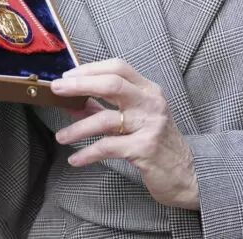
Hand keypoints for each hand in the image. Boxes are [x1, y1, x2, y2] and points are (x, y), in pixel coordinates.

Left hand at [51, 59, 199, 209]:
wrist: (185, 174)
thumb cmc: (156, 144)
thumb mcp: (132, 121)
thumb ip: (103, 109)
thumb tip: (70, 102)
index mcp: (149, 90)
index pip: (118, 68)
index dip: (90, 69)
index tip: (68, 76)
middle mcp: (151, 103)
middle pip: (112, 85)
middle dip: (81, 85)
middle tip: (57, 90)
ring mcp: (150, 125)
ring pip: (107, 119)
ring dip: (78, 127)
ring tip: (61, 136)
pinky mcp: (145, 149)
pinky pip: (109, 147)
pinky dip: (88, 153)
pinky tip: (76, 159)